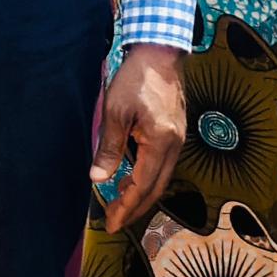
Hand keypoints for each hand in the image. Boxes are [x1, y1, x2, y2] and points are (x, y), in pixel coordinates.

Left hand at [90, 43, 186, 233]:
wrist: (160, 52)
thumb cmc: (136, 77)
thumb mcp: (115, 111)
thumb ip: (109, 148)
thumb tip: (98, 179)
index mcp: (161, 142)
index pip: (143, 186)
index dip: (127, 207)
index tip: (113, 223)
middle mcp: (175, 145)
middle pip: (157, 188)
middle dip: (136, 208)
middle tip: (116, 222)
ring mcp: (178, 139)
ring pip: (162, 178)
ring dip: (142, 194)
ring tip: (121, 204)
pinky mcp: (176, 132)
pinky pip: (163, 165)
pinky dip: (149, 178)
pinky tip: (134, 178)